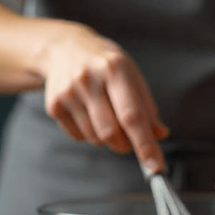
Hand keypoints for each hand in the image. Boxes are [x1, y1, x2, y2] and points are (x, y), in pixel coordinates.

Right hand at [38, 26, 168, 171]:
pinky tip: (90, 114)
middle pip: (110, 132)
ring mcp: (68, 92)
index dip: (144, 144)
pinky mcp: (54, 104)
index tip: (155, 166)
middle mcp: (88, 79)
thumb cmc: (108, 67)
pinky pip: (79, 137)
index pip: (131, 115)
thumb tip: (160, 135)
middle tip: (130, 141)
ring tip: (108, 118)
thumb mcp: (133, 77)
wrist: (66, 48)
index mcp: (115, 69)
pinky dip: (90, 135)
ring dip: (108, 140)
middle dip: (125, 145)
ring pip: (95, 138)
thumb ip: (147, 108)